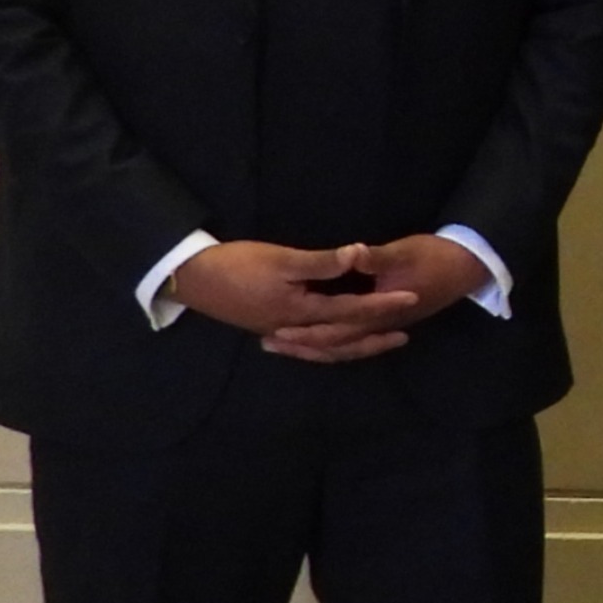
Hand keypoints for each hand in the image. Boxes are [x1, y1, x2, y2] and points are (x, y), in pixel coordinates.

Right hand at [169, 237, 431, 362]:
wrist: (191, 277)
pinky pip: (307, 346)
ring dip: (352, 346)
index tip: (411, 298)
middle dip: (374, 337)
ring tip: (377, 342)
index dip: (384, 305)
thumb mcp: (282, 259)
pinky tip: (331, 344)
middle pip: (343, 339)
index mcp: (302, 311)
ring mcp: (280, 332)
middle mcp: (294, 329)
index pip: (353, 311)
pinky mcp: (269, 329)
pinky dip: (325, 347)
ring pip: (324, 347)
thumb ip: (323, 262)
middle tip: (405, 334)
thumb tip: (360, 254)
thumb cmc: (237, 264)